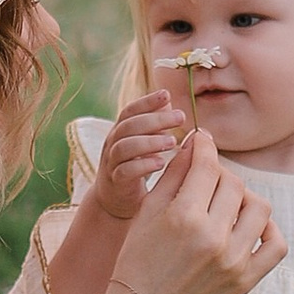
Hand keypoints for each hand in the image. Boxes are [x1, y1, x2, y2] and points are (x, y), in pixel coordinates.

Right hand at [88, 92, 186, 223]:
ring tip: (173, 142)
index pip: (130, 111)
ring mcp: (112, 163)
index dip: (147, 101)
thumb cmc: (134, 165)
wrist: (115, 199)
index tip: (167, 94)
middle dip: (155, 119)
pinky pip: (125, 171)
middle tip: (181, 117)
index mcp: (120, 131)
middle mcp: (113, 143)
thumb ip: (153, 124)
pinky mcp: (116, 182)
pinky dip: (142, 165)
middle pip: (129, 126)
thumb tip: (168, 103)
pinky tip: (160, 163)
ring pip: (124, 147)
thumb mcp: (144, 142)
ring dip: (149, 142)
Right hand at [105, 130, 281, 293]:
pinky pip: (276, 244)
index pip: (208, 165)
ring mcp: (234, 261)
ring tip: (225, 204)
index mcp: (184, 218)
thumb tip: (197, 141)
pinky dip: (267, 229)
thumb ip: (175, 172)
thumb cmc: (139, 256)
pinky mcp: (246, 280)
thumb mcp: (149, 210)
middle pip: (233, 183)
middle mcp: (213, 239)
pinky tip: (247, 226)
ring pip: (259, 207)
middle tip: (206, 179)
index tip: (202, 141)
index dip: (205, 146)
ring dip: (243, 198)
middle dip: (219, 174)